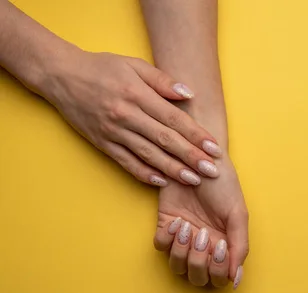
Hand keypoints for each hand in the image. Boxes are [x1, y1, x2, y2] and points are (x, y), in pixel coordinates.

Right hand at [41, 50, 223, 185]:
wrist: (61, 76)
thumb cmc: (102, 67)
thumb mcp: (134, 65)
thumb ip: (162, 80)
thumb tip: (189, 94)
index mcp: (137, 95)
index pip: (174, 119)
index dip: (196, 135)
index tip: (215, 148)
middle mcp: (126, 116)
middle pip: (165, 140)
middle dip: (191, 157)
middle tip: (212, 171)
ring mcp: (113, 132)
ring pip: (148, 155)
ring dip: (173, 169)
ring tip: (194, 180)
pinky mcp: (102, 144)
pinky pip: (126, 162)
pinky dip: (144, 173)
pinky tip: (162, 182)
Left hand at [154, 153, 248, 288]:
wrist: (199, 158)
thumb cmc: (223, 183)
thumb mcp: (238, 214)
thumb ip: (240, 247)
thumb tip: (236, 280)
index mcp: (224, 247)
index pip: (219, 279)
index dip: (218, 271)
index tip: (220, 245)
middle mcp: (204, 247)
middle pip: (197, 278)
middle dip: (199, 262)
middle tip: (202, 235)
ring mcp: (183, 238)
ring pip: (177, 267)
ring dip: (182, 252)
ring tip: (188, 227)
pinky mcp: (165, 226)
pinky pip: (160, 246)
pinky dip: (167, 238)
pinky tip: (177, 220)